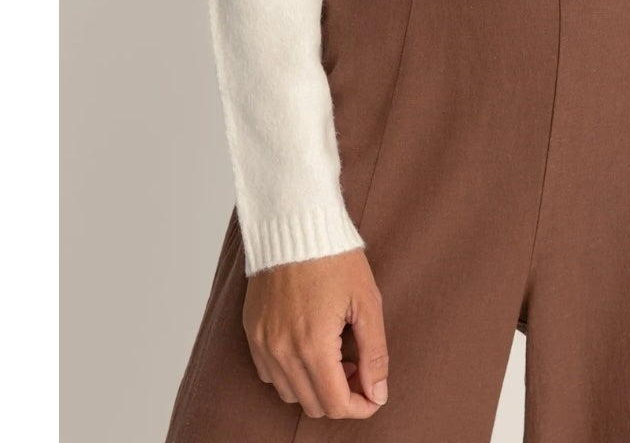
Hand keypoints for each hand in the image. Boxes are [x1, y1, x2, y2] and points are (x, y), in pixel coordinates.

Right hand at [242, 248, 389, 419]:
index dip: (361, 406)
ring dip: (315, 385)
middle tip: (357, 367)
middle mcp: (282, 351)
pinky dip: (291, 372)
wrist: (295, 222)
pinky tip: (309, 346)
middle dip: (341, 395)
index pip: (335, 405)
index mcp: (313, 346)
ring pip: (290, 393)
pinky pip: (269, 373)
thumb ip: (374, 354)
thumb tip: (377, 393)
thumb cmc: (335, 256)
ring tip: (335, 354)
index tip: (374, 394)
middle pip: (313, 405)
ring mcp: (262, 343)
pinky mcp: (252, 332)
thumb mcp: (366, 302)